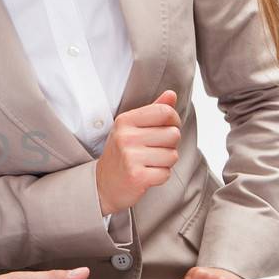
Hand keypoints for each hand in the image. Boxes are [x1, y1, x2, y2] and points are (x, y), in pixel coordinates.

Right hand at [96, 90, 180, 216]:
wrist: (104, 184)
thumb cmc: (122, 154)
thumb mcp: (132, 128)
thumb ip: (153, 110)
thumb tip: (171, 94)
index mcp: (125, 120)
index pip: (165, 112)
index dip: (174, 121)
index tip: (167, 128)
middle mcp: (126, 137)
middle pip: (173, 134)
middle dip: (170, 145)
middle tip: (154, 150)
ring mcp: (130, 157)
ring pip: (172, 155)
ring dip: (166, 162)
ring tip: (149, 163)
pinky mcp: (137, 176)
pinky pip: (166, 173)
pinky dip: (160, 176)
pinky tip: (147, 174)